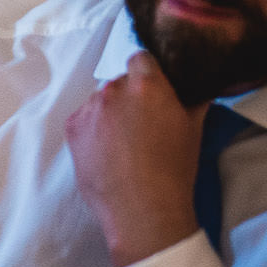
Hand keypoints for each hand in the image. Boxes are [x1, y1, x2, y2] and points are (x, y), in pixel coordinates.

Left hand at [68, 52, 202, 266]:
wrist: (141, 207)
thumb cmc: (173, 169)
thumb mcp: (192, 130)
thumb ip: (192, 100)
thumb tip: (194, 88)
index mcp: (146, 85)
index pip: (141, 58)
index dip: (149, 72)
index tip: (154, 89)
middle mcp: (113, 90)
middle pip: (120, 81)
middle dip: (131, 95)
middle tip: (143, 122)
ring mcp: (89, 108)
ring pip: (100, 100)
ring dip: (111, 112)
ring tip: (125, 142)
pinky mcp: (72, 127)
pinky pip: (84, 118)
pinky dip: (94, 128)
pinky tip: (107, 150)